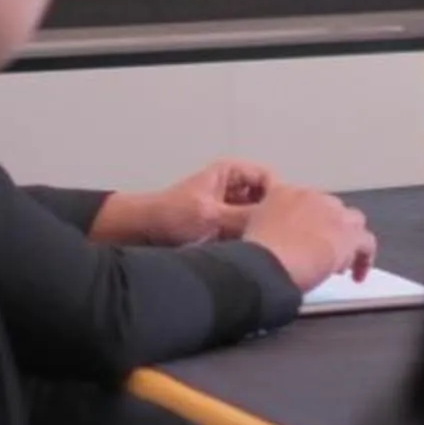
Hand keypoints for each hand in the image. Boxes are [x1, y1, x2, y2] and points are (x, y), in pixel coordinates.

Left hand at [113, 159, 276, 247]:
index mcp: (231, 172)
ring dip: (256, 230)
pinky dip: (246, 239)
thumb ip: (244, 217)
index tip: (281, 218)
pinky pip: (244, 231)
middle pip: (265, 199)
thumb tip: (275, 225)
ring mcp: (229, 207)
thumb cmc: (171, 215)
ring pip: (255, 217)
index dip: (277, 197)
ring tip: (260, 245)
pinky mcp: (223, 227)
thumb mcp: (211, 215)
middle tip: (274, 236)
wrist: (141, 233)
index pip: (269, 179)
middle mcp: (233, 187)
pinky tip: (249, 252)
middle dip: (268, 216)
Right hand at [242, 183, 375, 291]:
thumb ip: (262, 226)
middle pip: (331, 210)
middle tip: (322, 251)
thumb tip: (271, 240)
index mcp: (285, 193)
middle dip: (329, 229)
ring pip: (352, 222)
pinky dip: (363, 259)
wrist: (267, 262)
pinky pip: (365, 244)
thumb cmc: (254, 253)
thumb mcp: (247, 230)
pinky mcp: (348, 235)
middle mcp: (312, 197)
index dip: (310, 222)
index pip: (307, 203)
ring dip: (347, 240)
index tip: (307, 238)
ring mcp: (332, 214)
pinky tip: (357, 274)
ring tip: (341, 261)